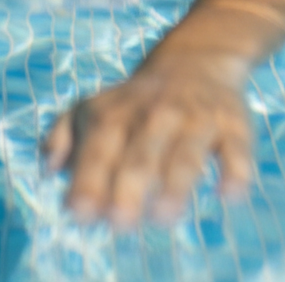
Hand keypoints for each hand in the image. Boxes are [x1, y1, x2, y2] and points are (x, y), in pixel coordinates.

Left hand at [44, 52, 251, 227]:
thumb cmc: (134, 102)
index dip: (88, 180)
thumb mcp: (93, 107)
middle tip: (120, 223)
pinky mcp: (232, 125)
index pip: (98, 148)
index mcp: (116, 114)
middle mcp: (155, 114)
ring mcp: (195, 119)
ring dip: (174, 184)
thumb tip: (48, 169)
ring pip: (185, 153)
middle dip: (128, 186)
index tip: (79, 213)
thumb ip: (63, 134)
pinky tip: (228, 194)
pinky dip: (235, 171)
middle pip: (140, 154)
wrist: (196, 60)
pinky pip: (236, 149)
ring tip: (163, 216)